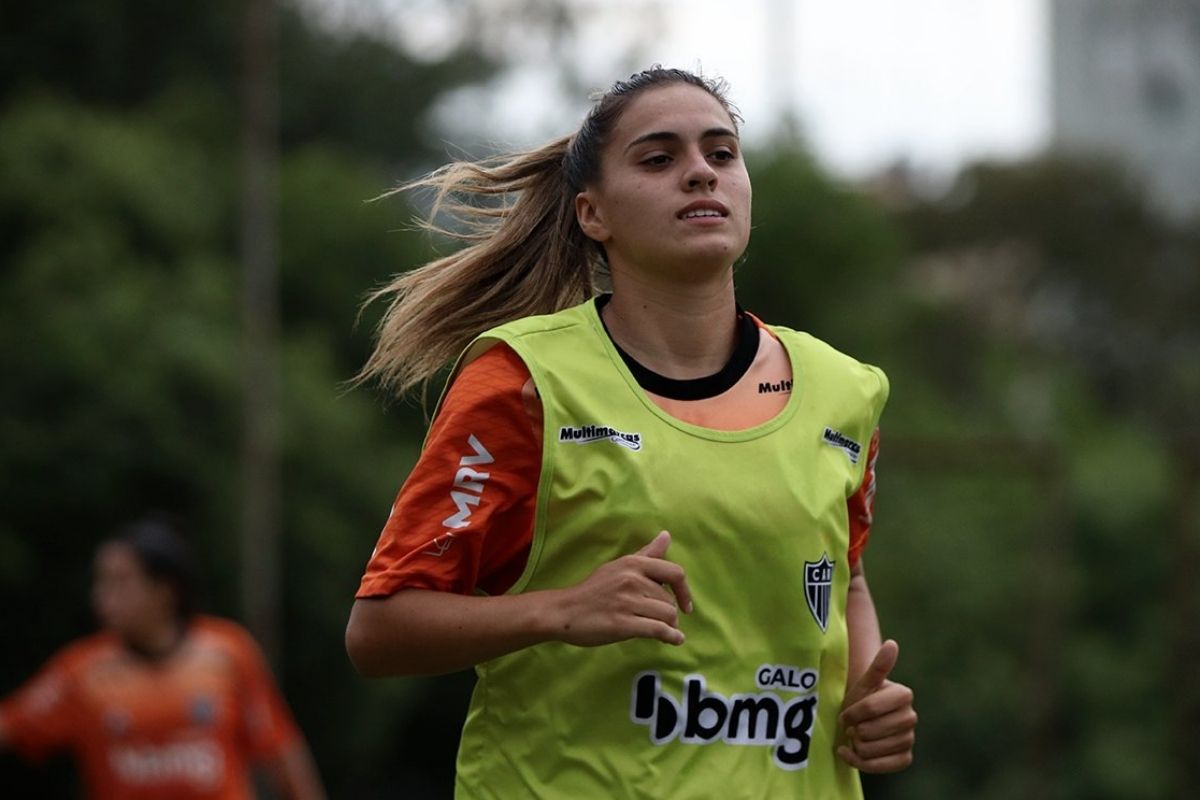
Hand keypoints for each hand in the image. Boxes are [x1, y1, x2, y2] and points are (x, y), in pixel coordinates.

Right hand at [553, 530, 692, 646]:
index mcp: (633, 564)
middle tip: (660, 622)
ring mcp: (627, 602)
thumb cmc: (594, 590)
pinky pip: (658, 630)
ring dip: (669, 627)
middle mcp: (632, 580)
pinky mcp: (622, 624)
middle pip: (670, 600)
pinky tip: (674, 640)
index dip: (684, 591)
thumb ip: (646, 554)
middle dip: (669, 614)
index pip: (675, 573)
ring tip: (661, 631)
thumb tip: (667, 535)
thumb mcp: (619, 566)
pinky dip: (671, 637)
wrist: (564, 611)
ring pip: (667, 615)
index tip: (686, 605)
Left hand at [837, 639, 916, 772]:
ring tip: (854, 736)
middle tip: (851, 725)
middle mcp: (911, 717)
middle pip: (869, 730)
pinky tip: (848, 752)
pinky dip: (860, 762)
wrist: (861, 719)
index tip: (845, 713)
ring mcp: (910, 738)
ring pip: (872, 749)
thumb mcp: (865, 682)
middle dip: (853, 729)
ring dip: (855, 745)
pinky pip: (880, 766)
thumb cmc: (861, 698)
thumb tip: (892, 643)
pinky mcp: (905, 758)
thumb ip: (879, 665)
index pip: (870, 707)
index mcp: (904, 695)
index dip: (852, 712)